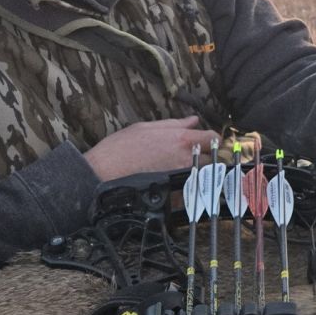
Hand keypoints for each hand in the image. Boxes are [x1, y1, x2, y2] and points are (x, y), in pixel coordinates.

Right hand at [82, 115, 220, 181]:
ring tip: (185, 171)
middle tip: (197, 158)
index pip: (212, 137)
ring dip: (198, 173)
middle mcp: (185, 158)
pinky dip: (186, 188)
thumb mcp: (146, 127)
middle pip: (211, 159)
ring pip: (202, 175)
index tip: (207, 142)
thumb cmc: (121, 147)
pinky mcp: (173, 193)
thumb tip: (194, 120)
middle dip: (207, 158)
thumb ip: (174, 124)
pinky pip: (188, 191)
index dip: (212, 139)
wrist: (102, 173)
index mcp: (181, 139)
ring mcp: (180, 177)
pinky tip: (175, 185)